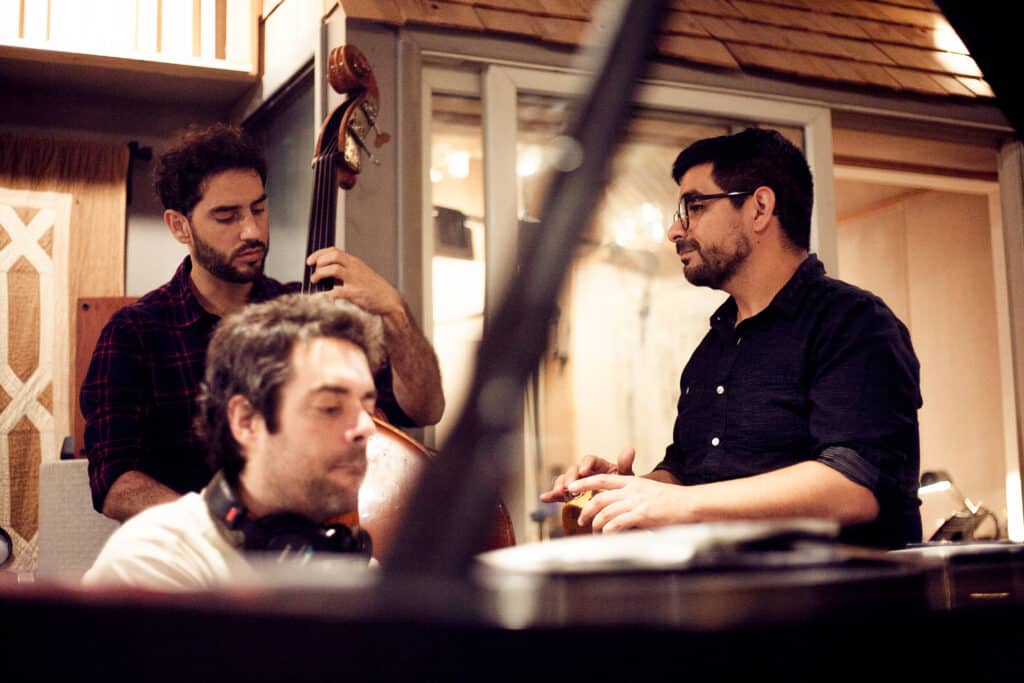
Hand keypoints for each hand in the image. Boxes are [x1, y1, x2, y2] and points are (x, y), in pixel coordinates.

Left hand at [306, 247, 402, 316]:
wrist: (389, 300)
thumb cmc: (375, 289)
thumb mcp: (361, 273)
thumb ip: (346, 270)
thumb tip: (327, 272)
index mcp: (355, 263)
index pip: (334, 251)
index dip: (319, 254)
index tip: (310, 260)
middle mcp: (355, 269)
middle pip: (333, 256)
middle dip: (319, 261)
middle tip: (312, 268)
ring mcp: (355, 281)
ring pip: (333, 269)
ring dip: (320, 274)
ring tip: (315, 280)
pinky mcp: (355, 294)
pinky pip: (336, 291)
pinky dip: (326, 293)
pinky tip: (322, 295)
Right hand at [538, 447, 634, 502]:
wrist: (620, 504)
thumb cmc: (623, 489)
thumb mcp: (626, 478)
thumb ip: (625, 465)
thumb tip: (630, 450)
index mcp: (597, 465)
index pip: (589, 460)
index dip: (585, 464)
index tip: (584, 471)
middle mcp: (584, 472)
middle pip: (574, 470)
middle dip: (571, 477)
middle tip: (570, 486)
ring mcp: (576, 484)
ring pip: (565, 481)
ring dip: (560, 486)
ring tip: (559, 492)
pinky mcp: (570, 495)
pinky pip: (559, 494)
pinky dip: (551, 495)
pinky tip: (544, 498)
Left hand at [569, 474, 689, 532]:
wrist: (691, 504)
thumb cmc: (673, 502)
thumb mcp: (649, 492)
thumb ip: (632, 498)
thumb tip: (618, 510)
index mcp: (632, 481)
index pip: (602, 479)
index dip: (584, 482)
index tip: (571, 487)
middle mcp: (631, 490)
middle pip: (599, 498)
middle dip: (586, 510)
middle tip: (581, 520)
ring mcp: (636, 502)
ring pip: (605, 512)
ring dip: (596, 524)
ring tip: (594, 532)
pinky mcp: (642, 515)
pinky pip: (618, 523)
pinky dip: (609, 530)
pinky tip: (606, 536)